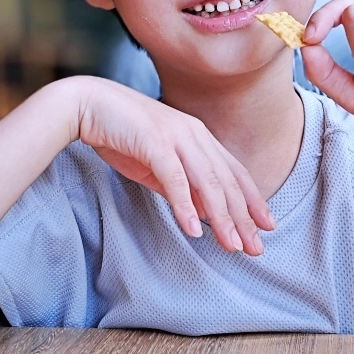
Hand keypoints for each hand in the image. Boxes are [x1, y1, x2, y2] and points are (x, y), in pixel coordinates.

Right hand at [72, 78, 274, 254]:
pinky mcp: (154, 142)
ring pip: (208, 182)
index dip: (253, 200)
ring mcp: (175, 137)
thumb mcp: (157, 165)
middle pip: (227, 181)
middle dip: (244, 217)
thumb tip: (204, 213)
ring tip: (232, 245)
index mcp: (198, 137)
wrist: (87, 105)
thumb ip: (181, 187)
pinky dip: (186, 205)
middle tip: (256, 248)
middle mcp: (194, 134)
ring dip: (222, 217)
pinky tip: (193, 230)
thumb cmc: (120, 134)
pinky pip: (175, 178)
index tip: (266, 226)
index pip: (234, 173)